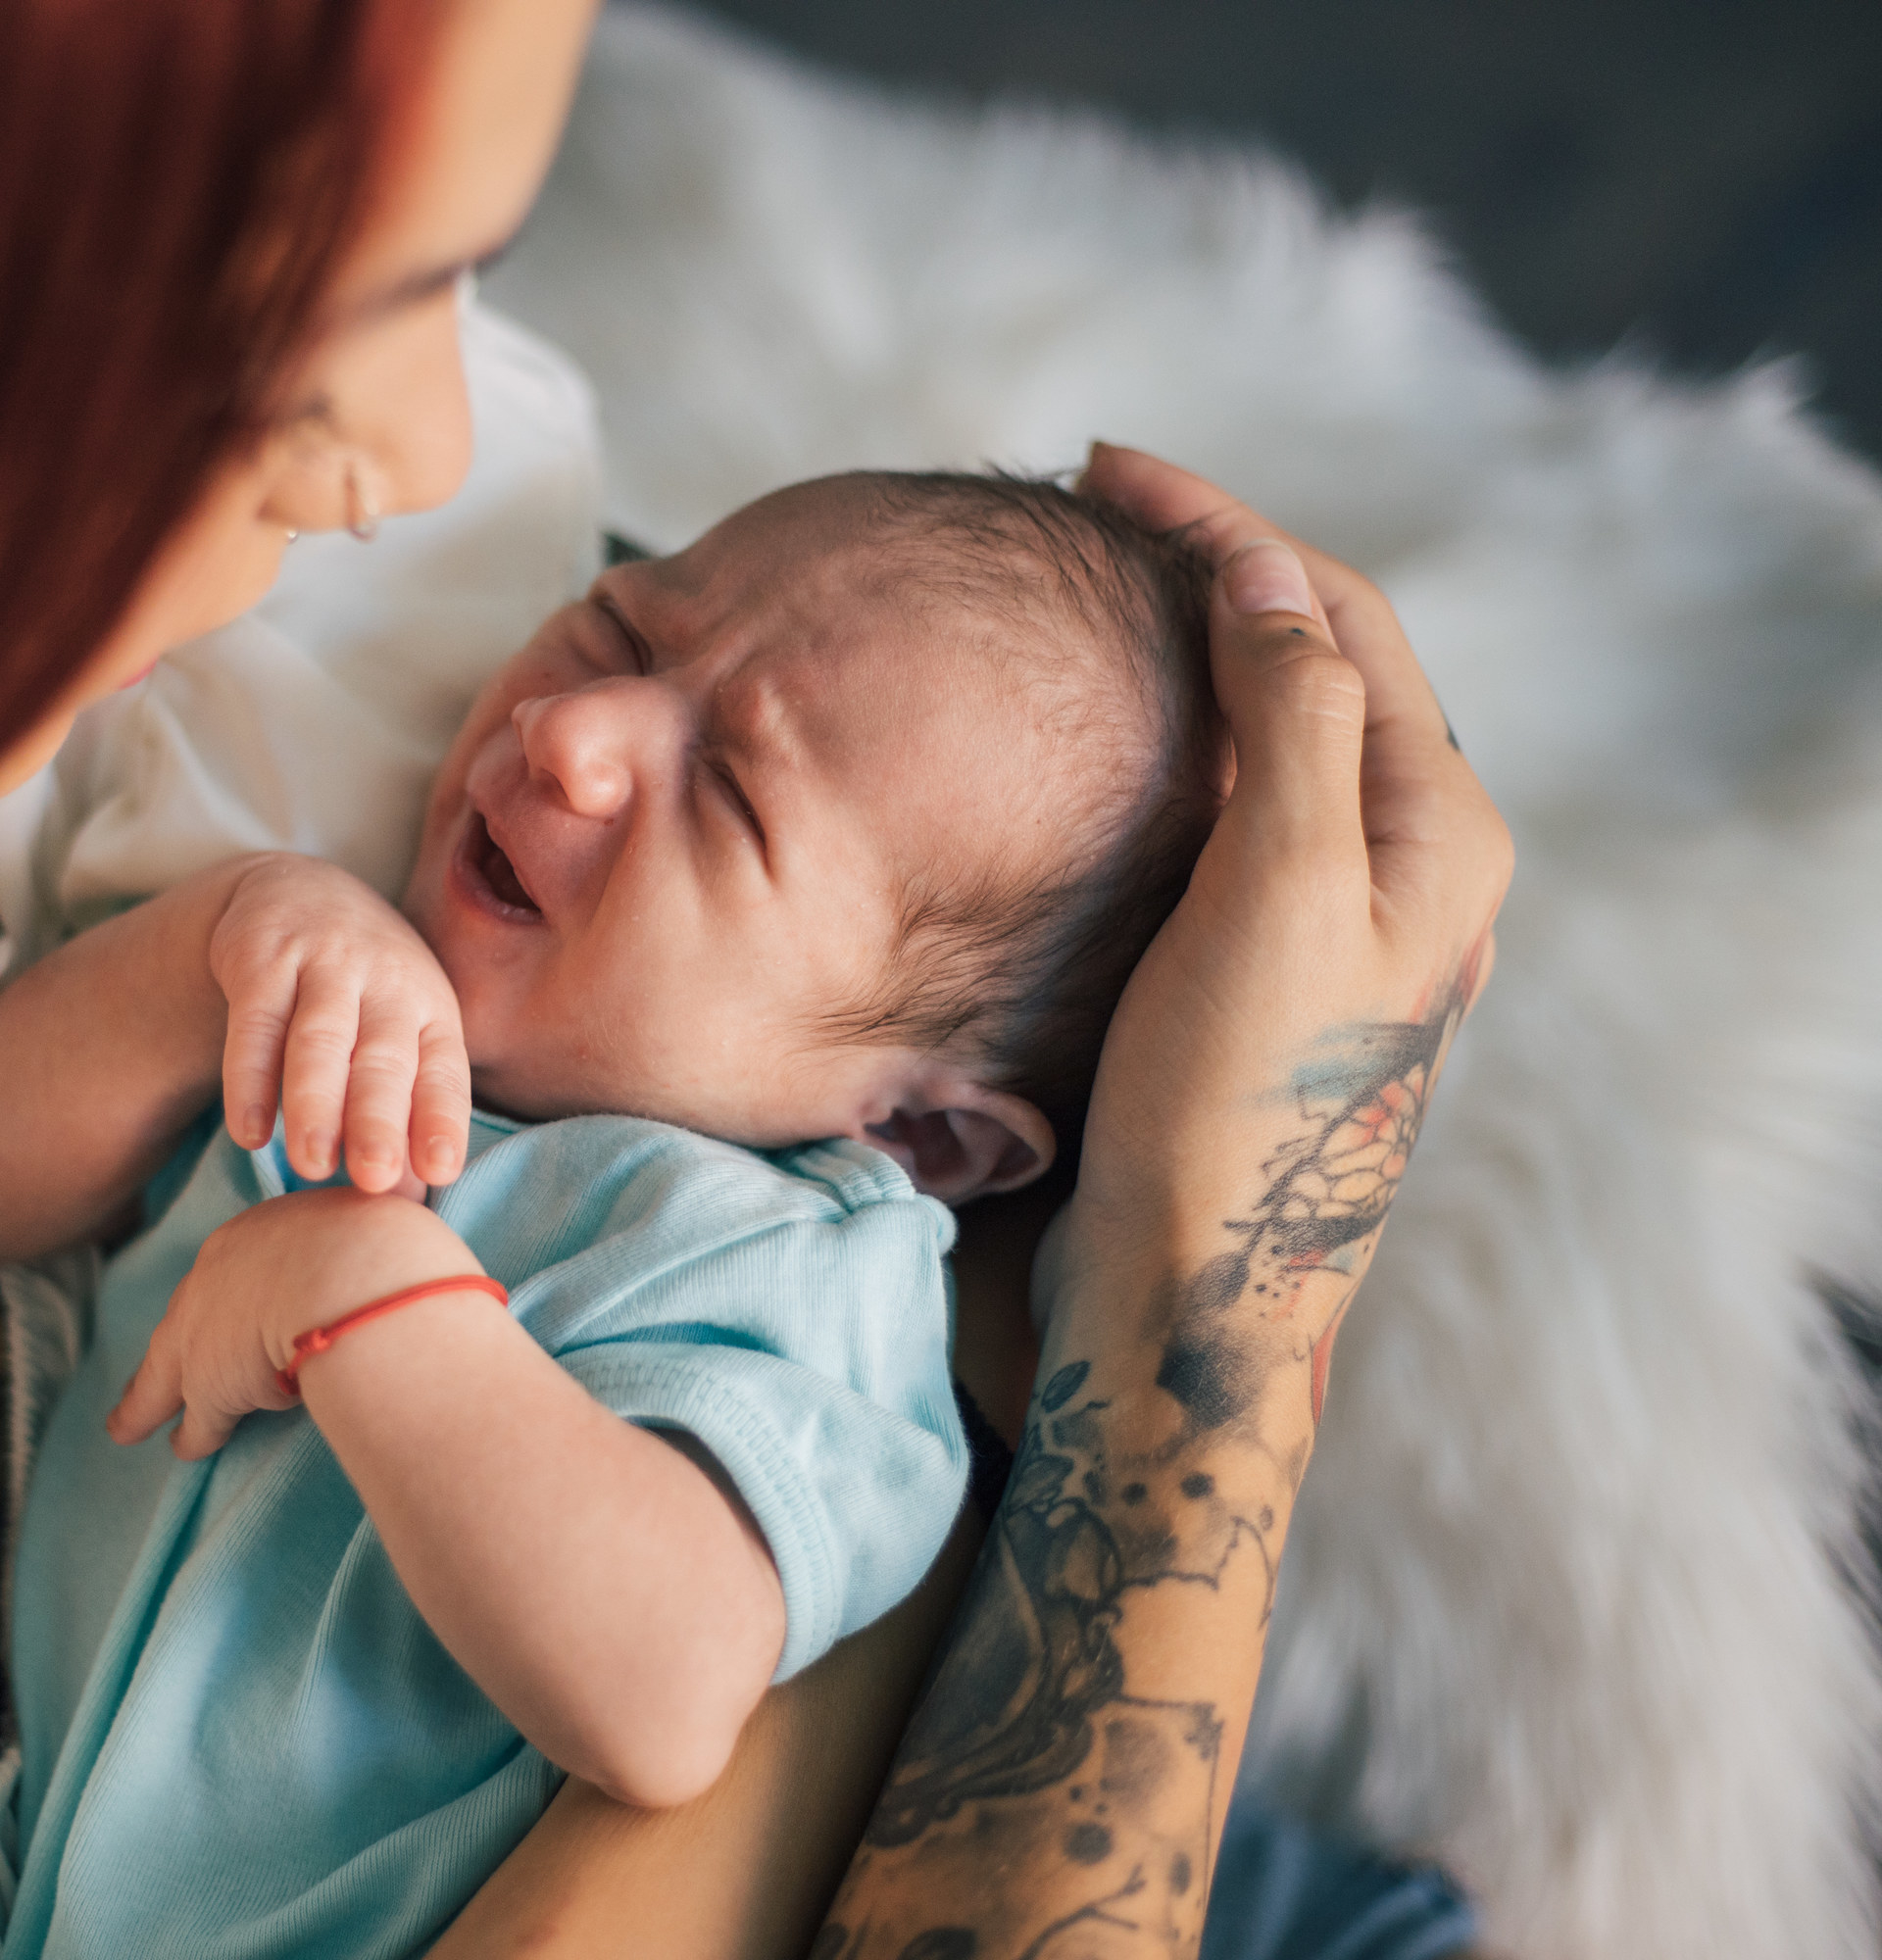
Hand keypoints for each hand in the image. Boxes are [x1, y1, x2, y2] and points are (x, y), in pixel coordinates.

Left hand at [107, 1186, 483, 1458]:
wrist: (361, 1278)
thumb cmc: (391, 1251)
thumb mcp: (383, 1230)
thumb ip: (380, 1240)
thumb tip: (411, 1235)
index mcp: (269, 1229)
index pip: (243, 1267)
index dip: (235, 1294)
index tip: (230, 1308)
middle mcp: (225, 1270)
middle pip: (192, 1312)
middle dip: (178, 1336)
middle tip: (156, 1365)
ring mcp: (209, 1327)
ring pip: (170, 1370)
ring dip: (151, 1399)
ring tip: (131, 1423)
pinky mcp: (211, 1384)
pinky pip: (194, 1418)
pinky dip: (188, 1436)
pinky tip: (182, 1451)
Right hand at [208, 854, 471, 1192]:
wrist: (298, 894)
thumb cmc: (363, 994)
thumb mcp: (397, 1038)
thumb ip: (402, 1114)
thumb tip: (407, 1205)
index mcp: (429, 1010)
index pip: (443, 1071)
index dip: (441, 1119)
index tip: (440, 1172)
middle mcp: (385, 982)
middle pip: (383, 1059)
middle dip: (380, 1119)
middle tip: (374, 1178)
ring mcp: (325, 965)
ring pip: (319, 1040)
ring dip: (316, 1104)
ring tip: (311, 1165)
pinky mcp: (262, 957)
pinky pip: (254, 1024)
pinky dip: (249, 1081)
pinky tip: (249, 1132)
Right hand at [1057, 444, 1515, 1422]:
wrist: (1188, 1301)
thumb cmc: (1231, 1110)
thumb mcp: (1274, 894)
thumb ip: (1290, 721)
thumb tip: (1268, 580)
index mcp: (1437, 829)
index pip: (1334, 615)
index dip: (1222, 527)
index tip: (1101, 474)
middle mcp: (1404, 864)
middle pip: (1316, 659)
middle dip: (1208, 569)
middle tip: (1088, 512)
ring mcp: (1336, 919)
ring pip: (1274, 731)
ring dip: (1190, 646)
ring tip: (1091, 596)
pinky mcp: (1266, 969)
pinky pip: (1235, 806)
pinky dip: (1171, 737)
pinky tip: (1103, 737)